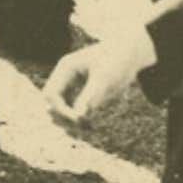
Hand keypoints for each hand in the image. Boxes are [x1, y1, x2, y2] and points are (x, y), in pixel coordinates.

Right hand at [43, 29, 157, 123]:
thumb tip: (79, 116)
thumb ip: (91, 95)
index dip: (61, 110)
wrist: (131, 53)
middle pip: (52, 105)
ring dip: (70, 123)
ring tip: (88, 129)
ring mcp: (72, 86)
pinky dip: (80, 121)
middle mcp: (65, 78)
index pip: (51, 95)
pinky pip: (74, 112)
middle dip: (63, 118)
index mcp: (66, 68)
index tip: (79, 120)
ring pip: (61, 111)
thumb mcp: (105, 77)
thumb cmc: (118, 60)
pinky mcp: (82, 94)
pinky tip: (92, 127)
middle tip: (83, 127)